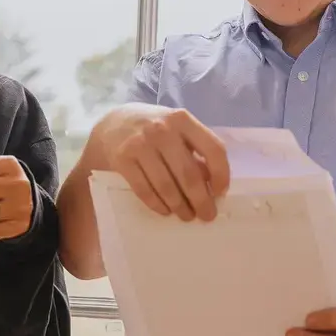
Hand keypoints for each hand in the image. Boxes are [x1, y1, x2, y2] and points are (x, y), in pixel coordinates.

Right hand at [95, 104, 229, 221]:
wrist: (114, 122)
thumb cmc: (155, 128)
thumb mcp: (178, 129)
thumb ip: (195, 149)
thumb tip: (211, 184)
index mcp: (183, 120)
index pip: (213, 149)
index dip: (221, 174)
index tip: (221, 192)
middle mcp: (162, 130)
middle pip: (189, 174)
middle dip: (201, 200)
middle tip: (207, 215)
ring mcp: (140, 144)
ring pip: (166, 186)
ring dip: (179, 206)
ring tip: (186, 216)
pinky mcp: (122, 159)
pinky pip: (144, 190)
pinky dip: (157, 204)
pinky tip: (165, 210)